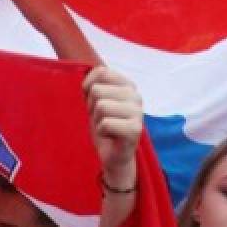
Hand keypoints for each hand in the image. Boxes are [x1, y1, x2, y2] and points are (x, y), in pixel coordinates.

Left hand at [85, 67, 142, 188]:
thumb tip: (88, 78)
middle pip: (97, 90)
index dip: (89, 88)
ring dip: (97, 120)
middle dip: (92, 107)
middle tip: (102, 118)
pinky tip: (110, 136)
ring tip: (106, 126)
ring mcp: (137, 112)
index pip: (101, 71)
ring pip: (101, 106)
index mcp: (127, 84)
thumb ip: (93, 84)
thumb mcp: (95, 100)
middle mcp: (135, 95)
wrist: (114, 154)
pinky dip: (101, 132)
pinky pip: (105, 123)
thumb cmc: (104, 125)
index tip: (95, 102)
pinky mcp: (135, 129)